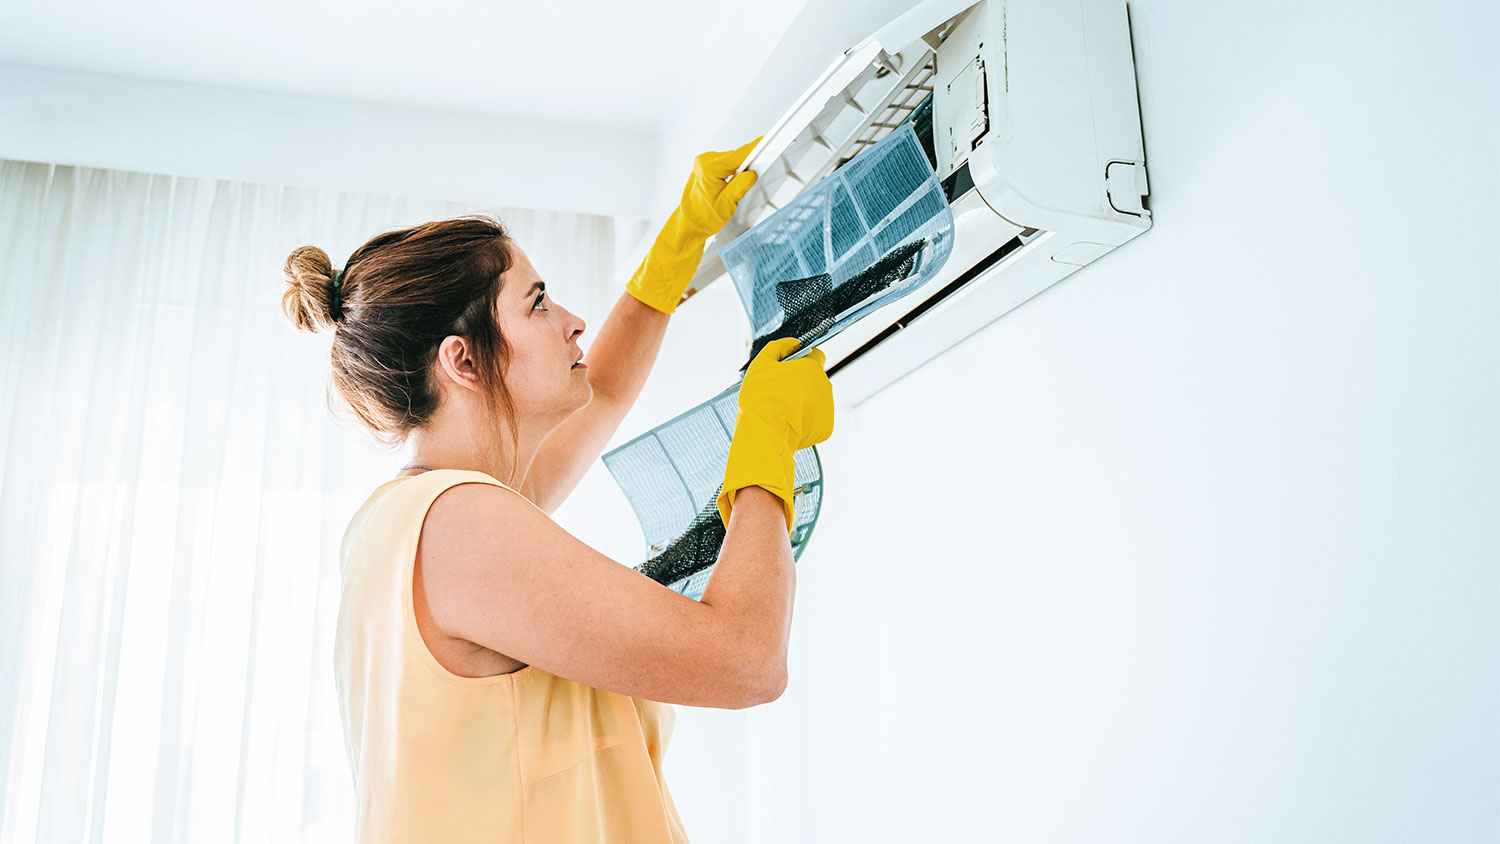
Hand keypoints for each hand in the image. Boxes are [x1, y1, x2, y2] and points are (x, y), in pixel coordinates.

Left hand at [675, 137, 760, 235]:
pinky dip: (732, 172)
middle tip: (752, 180)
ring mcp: (704, 163)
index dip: (754, 149)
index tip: (765, 143)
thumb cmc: (703, 217)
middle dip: (747, 166)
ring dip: (739, 170)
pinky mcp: (706, 167)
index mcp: (709, 168)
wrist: (690, 223)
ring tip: (736, 188)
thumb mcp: (727, 203)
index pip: (738, 155)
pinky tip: (731, 184)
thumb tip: (752, 173)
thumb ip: (742, 185)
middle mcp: (704, 161)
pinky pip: (725, 164)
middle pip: (735, 157)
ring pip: (731, 160)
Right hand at [716, 337, 834, 533]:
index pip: (816, 355)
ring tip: (783, 410)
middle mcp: (825, 386)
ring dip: (804, 402)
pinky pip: (816, 419)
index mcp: (812, 368)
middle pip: (815, 379)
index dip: (802, 360)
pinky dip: (805, 420)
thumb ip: (778, 347)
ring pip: (816, 400)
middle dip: (801, 383)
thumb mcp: (761, 365)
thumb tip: (792, 343)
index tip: (790, 369)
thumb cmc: (761, 400)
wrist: (765, 435)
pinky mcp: (826, 427)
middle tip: (780, 393)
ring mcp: (827, 408)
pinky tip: (789, 422)